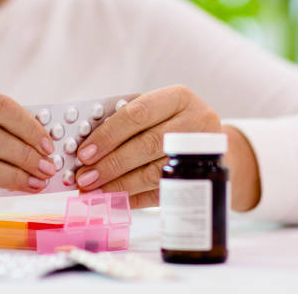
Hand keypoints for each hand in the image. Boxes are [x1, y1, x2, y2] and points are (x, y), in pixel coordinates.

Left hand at [75, 85, 260, 210]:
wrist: (213, 144)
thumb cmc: (171, 122)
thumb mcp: (155, 110)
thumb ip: (124, 122)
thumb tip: (85, 147)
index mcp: (178, 98)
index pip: (138, 113)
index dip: (108, 134)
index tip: (84, 152)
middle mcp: (196, 122)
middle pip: (147, 144)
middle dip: (111, 163)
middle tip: (85, 177)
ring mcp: (202, 153)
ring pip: (155, 172)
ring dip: (120, 184)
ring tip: (95, 191)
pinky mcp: (200, 180)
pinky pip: (163, 192)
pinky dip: (135, 198)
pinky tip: (115, 200)